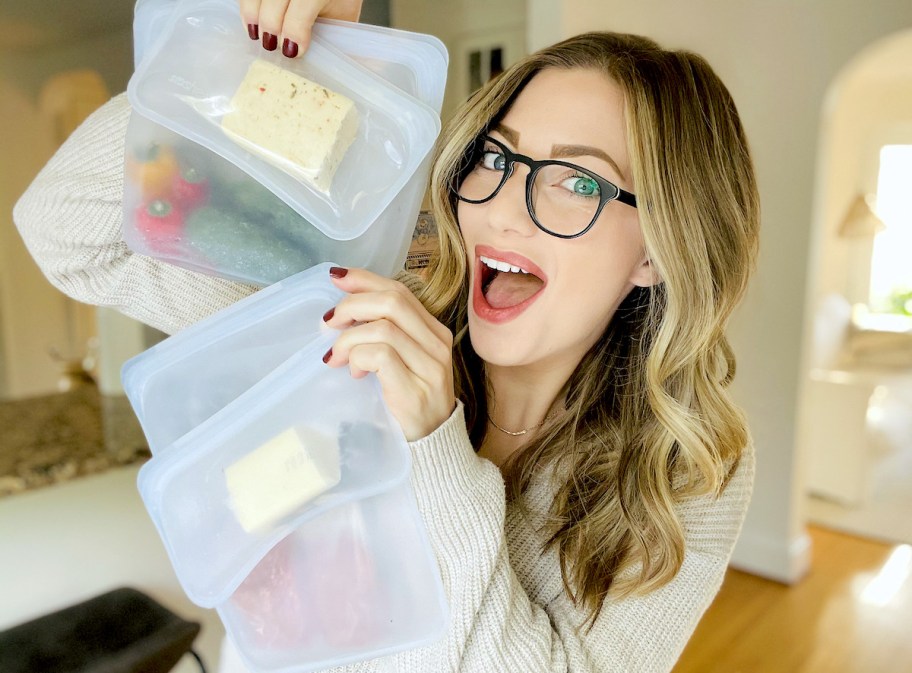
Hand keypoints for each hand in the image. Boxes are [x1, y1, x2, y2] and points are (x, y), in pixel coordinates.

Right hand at [239, 0, 362, 55]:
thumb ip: (349, 41)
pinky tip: (252, 21)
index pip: (304, 2)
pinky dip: (246, 5)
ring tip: (256, 35)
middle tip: (272, 46)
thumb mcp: (346, 16)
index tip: (293, 51)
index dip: (295, 28)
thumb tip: (364, 70)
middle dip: (271, 25)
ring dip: (252, 15)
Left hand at [322, 267, 455, 441]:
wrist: (434, 445)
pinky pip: (381, 356)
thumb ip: (384, 335)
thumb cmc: (410, 402)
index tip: (336, 277)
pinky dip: (358, 358)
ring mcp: (430, 367)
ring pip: (383, 328)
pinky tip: (355, 373)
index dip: (365, 280)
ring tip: (336, 357)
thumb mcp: (402, 362)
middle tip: (329, 323)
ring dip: (349, 338)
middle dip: (352, 305)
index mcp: (434, 332)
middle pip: (392, 302)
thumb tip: (343, 311)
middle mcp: (437, 344)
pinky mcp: (415, 389)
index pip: (399, 291)